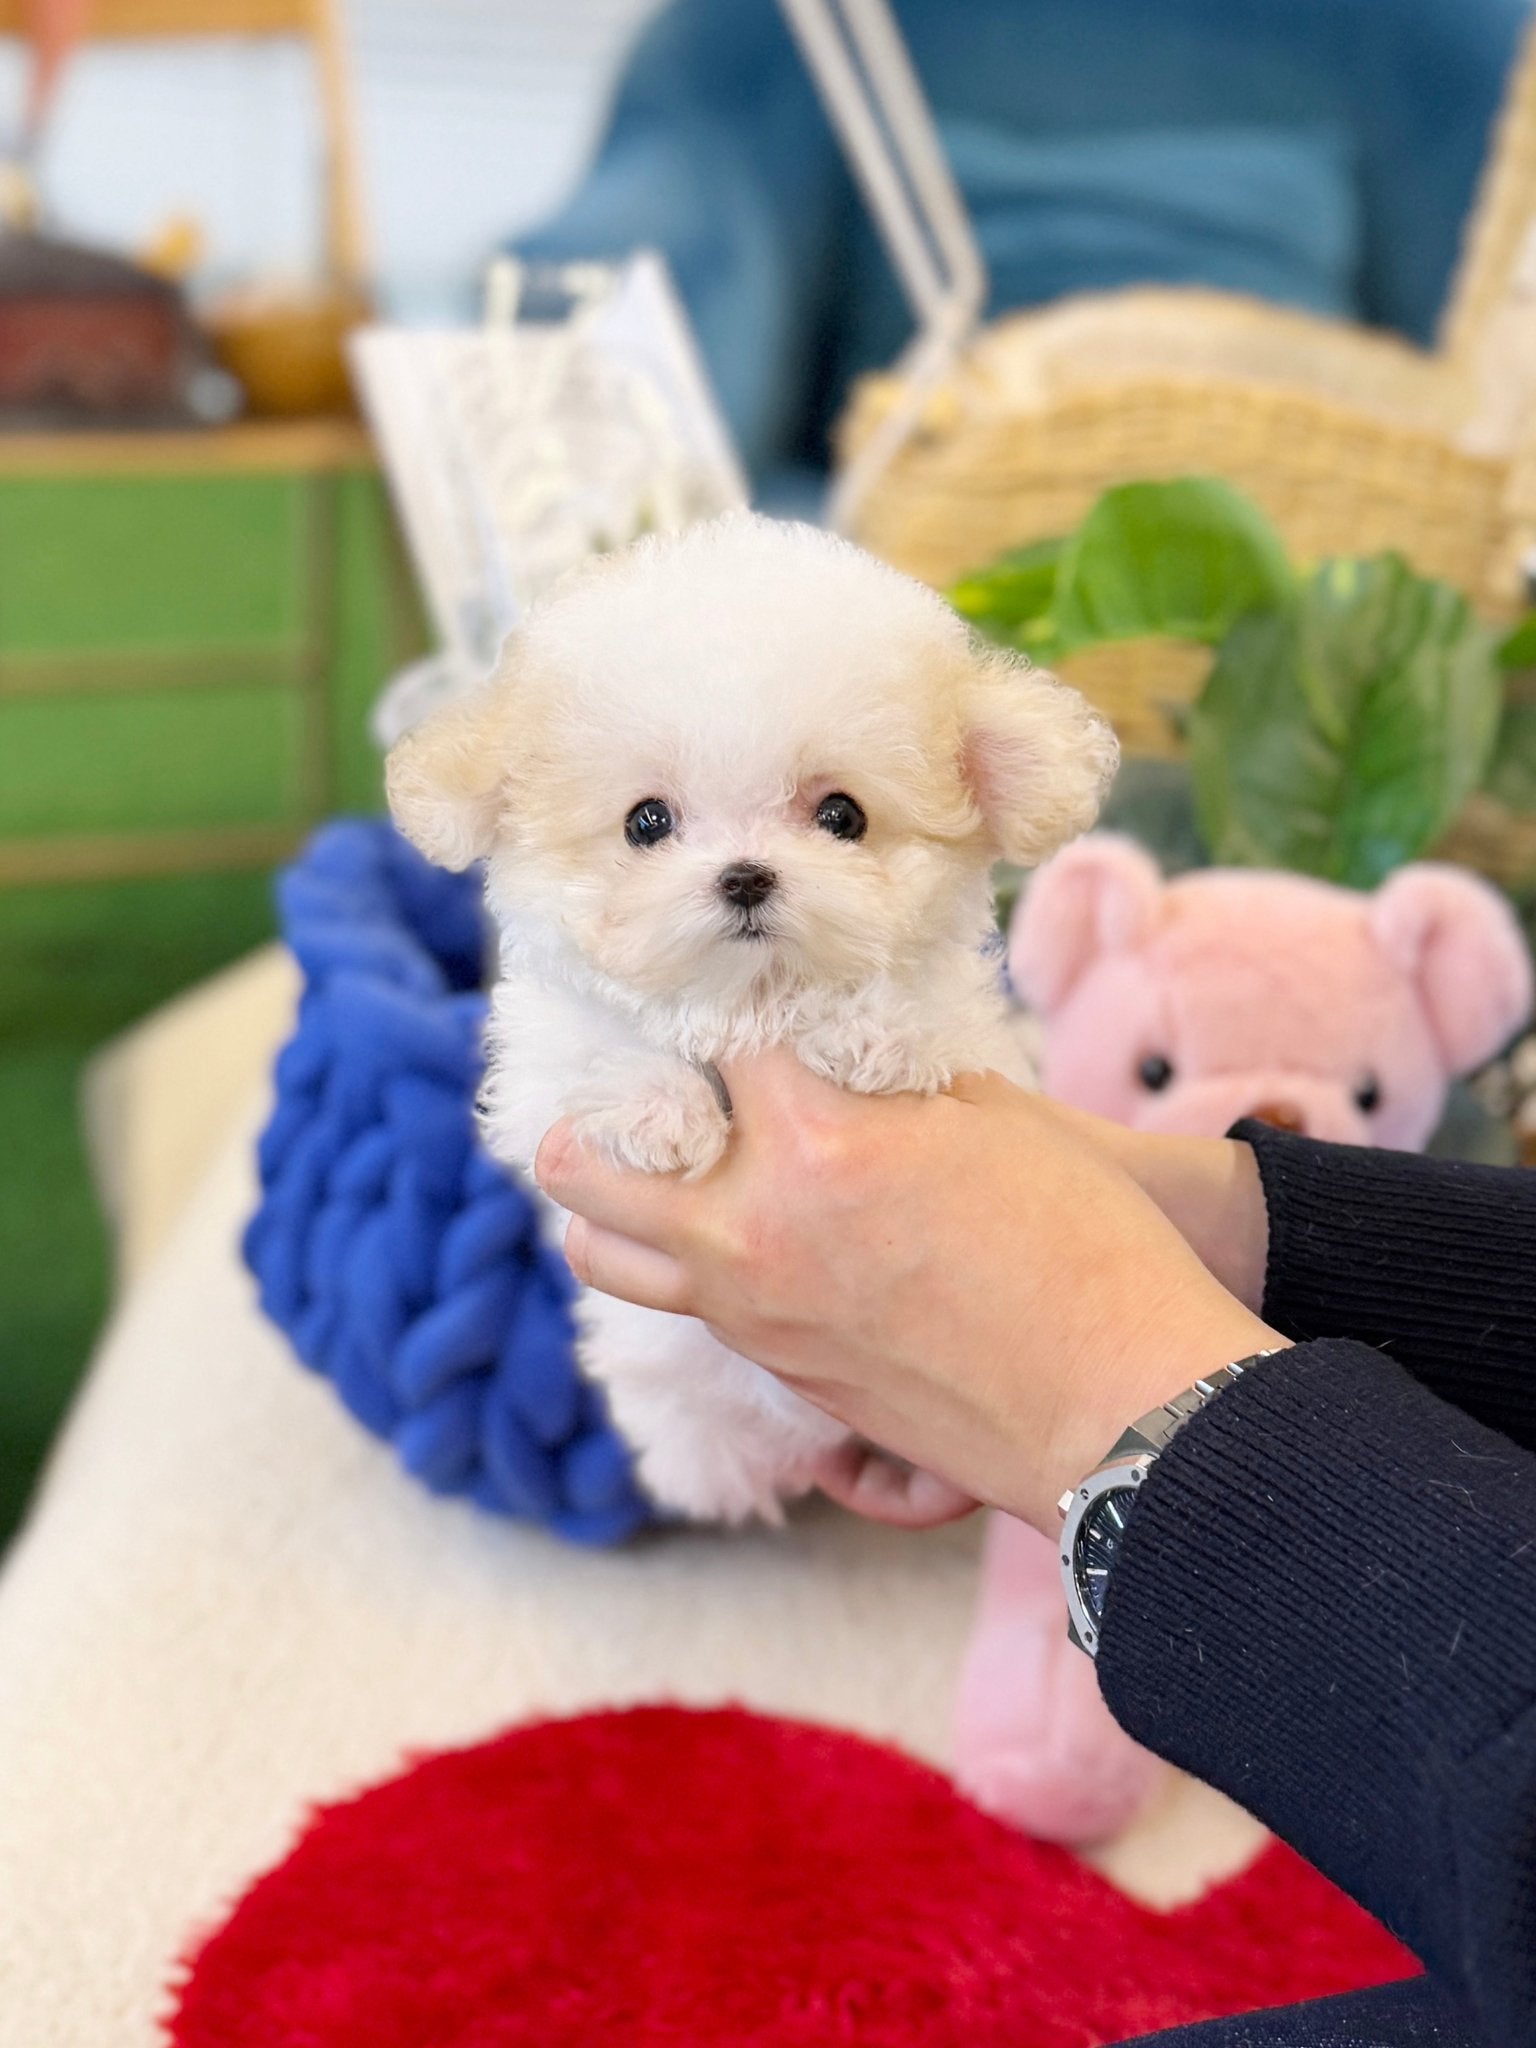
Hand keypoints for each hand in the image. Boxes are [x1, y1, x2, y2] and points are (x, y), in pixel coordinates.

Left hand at [535, 1051, 1281, 1533]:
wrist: (1125, 1405)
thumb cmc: (1085, 1246)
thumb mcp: (990, 1120)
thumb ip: (893, 1086)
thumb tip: (851, 1063)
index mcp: (812, 1147)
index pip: (722, 1046)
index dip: (724, 1005)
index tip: (720, 986)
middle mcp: (755, 1236)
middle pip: (597, 1172)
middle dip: (585, 1120)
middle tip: (597, 1092)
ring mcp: (757, 1318)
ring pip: (611, 1262)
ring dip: (603, 1212)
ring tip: (617, 1177)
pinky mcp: (786, 1377)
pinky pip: (695, 1311)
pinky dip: (683, 1267)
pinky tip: (723, 1240)